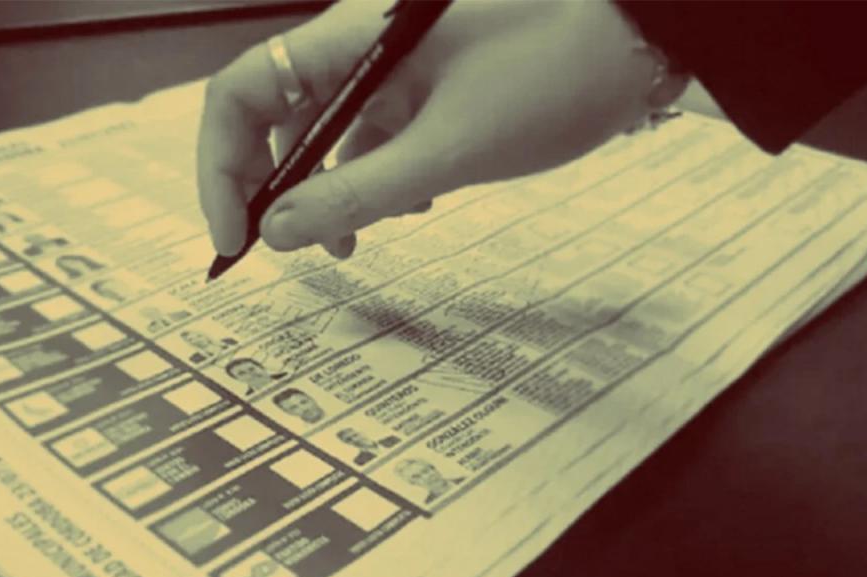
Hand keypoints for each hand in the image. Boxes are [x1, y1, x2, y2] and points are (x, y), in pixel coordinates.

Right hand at [197, 0, 679, 259]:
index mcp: (350, 35)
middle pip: (276, 114)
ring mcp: (393, 64)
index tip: (234, 237)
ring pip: (327, 133)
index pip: (242, 91)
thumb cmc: (553, 76)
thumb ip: (356, 194)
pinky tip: (410, 206)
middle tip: (284, 250)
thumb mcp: (449, 149)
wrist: (643, 45)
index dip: (222, 166)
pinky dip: (378, 177)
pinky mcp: (426, 85)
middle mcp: (359, 44)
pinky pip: (376, 135)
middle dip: (274, 187)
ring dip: (330, 192)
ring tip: (354, 244)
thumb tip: (276, 235)